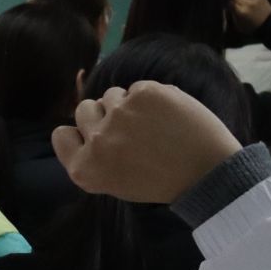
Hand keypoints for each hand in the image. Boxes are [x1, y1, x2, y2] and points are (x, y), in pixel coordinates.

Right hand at [54, 83, 240, 203]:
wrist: (208, 172)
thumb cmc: (164, 180)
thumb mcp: (117, 182)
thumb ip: (96, 156)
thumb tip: (85, 126)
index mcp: (86, 170)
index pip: (62, 135)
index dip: (79, 134)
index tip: (98, 139)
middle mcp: (97, 141)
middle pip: (84, 109)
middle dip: (105, 115)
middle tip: (133, 132)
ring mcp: (120, 114)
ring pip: (112, 95)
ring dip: (128, 105)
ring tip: (154, 127)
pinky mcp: (144, 94)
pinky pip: (138, 87)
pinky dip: (153, 98)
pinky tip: (168, 117)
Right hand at [229, 0, 270, 32]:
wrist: (270, 25)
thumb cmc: (253, 28)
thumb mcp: (239, 26)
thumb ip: (232, 15)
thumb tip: (228, 7)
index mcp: (241, 12)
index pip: (230, 2)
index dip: (230, 5)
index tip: (231, 8)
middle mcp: (247, 3)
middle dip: (234, 0)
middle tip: (237, 5)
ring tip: (245, 5)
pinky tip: (253, 5)